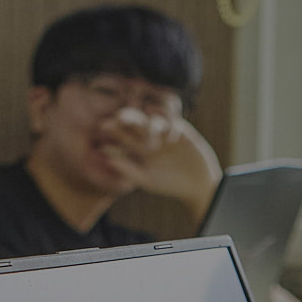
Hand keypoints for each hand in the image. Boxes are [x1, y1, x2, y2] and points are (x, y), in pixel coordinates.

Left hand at [107, 112, 221, 209]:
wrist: (197, 184)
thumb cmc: (168, 185)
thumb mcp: (147, 180)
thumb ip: (128, 170)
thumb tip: (108, 160)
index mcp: (135, 148)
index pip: (122, 136)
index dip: (114, 131)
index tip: (103, 127)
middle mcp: (148, 137)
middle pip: (135, 123)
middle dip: (128, 118)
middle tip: (119, 116)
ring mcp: (164, 132)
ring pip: (154, 121)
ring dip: (149, 124)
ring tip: (146, 129)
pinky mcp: (181, 130)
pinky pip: (174, 122)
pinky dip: (170, 124)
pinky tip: (170, 137)